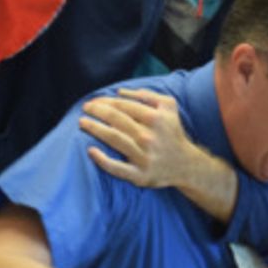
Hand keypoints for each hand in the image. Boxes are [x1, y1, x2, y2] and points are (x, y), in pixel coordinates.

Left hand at [80, 88, 208, 189]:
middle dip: (97, 111)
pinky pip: (118, 168)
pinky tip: (91, 151)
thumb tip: (120, 92)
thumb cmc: (172, 132)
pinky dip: (103, 160)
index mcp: (155, 118)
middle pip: (116, 120)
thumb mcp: (169, 106)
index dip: (105, 102)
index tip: (94, 102)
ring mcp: (144, 157)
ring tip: (82, 122)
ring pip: (114, 139)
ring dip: (95, 129)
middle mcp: (149, 137)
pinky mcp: (140, 175)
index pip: (124, 106)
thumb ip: (147, 95)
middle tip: (85, 108)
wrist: (185, 164)